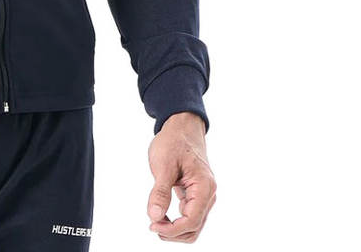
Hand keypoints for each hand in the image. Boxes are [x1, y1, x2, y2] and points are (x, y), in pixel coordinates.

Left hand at [146, 112, 215, 241]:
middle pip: (194, 227)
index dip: (173, 228)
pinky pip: (190, 215)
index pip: (192, 220)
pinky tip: (161, 216)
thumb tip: (154, 216)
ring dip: (175, 229)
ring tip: (155, 223)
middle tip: (152, 226)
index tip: (153, 225)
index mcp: (204, 187)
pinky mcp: (196, 194)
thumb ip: (160, 192)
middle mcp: (208, 194)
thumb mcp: (163, 164)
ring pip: (193, 224)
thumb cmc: (173, 141)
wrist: (181, 127)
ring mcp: (204, 195)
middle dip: (174, 232)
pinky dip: (177, 220)